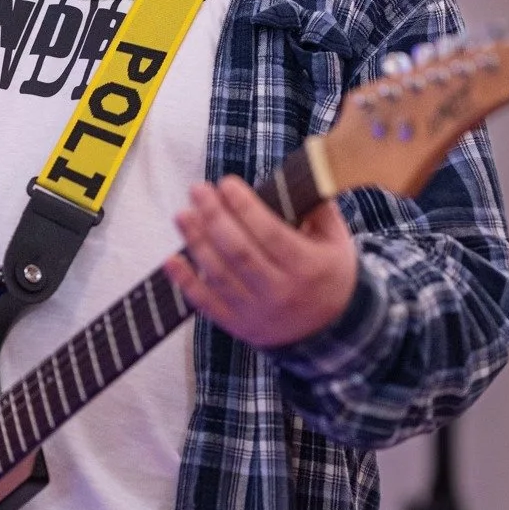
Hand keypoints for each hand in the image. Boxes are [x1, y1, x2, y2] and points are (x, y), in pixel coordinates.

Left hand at [166, 175, 358, 349]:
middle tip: (198, 191)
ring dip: (196, 243)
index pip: (270, 233)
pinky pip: (206, 303)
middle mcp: (280, 291)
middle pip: (239, 251)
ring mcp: (256, 311)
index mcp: (306, 267)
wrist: (329, 332)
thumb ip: (319, 210)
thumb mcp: (337, 243)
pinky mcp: (238, 325)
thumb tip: (297, 177)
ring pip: (219, 275)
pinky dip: (186, 282)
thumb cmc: (330, 278)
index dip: (245, 207)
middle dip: (214, 217)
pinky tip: (171, 259)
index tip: (227, 184)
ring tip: (183, 215)